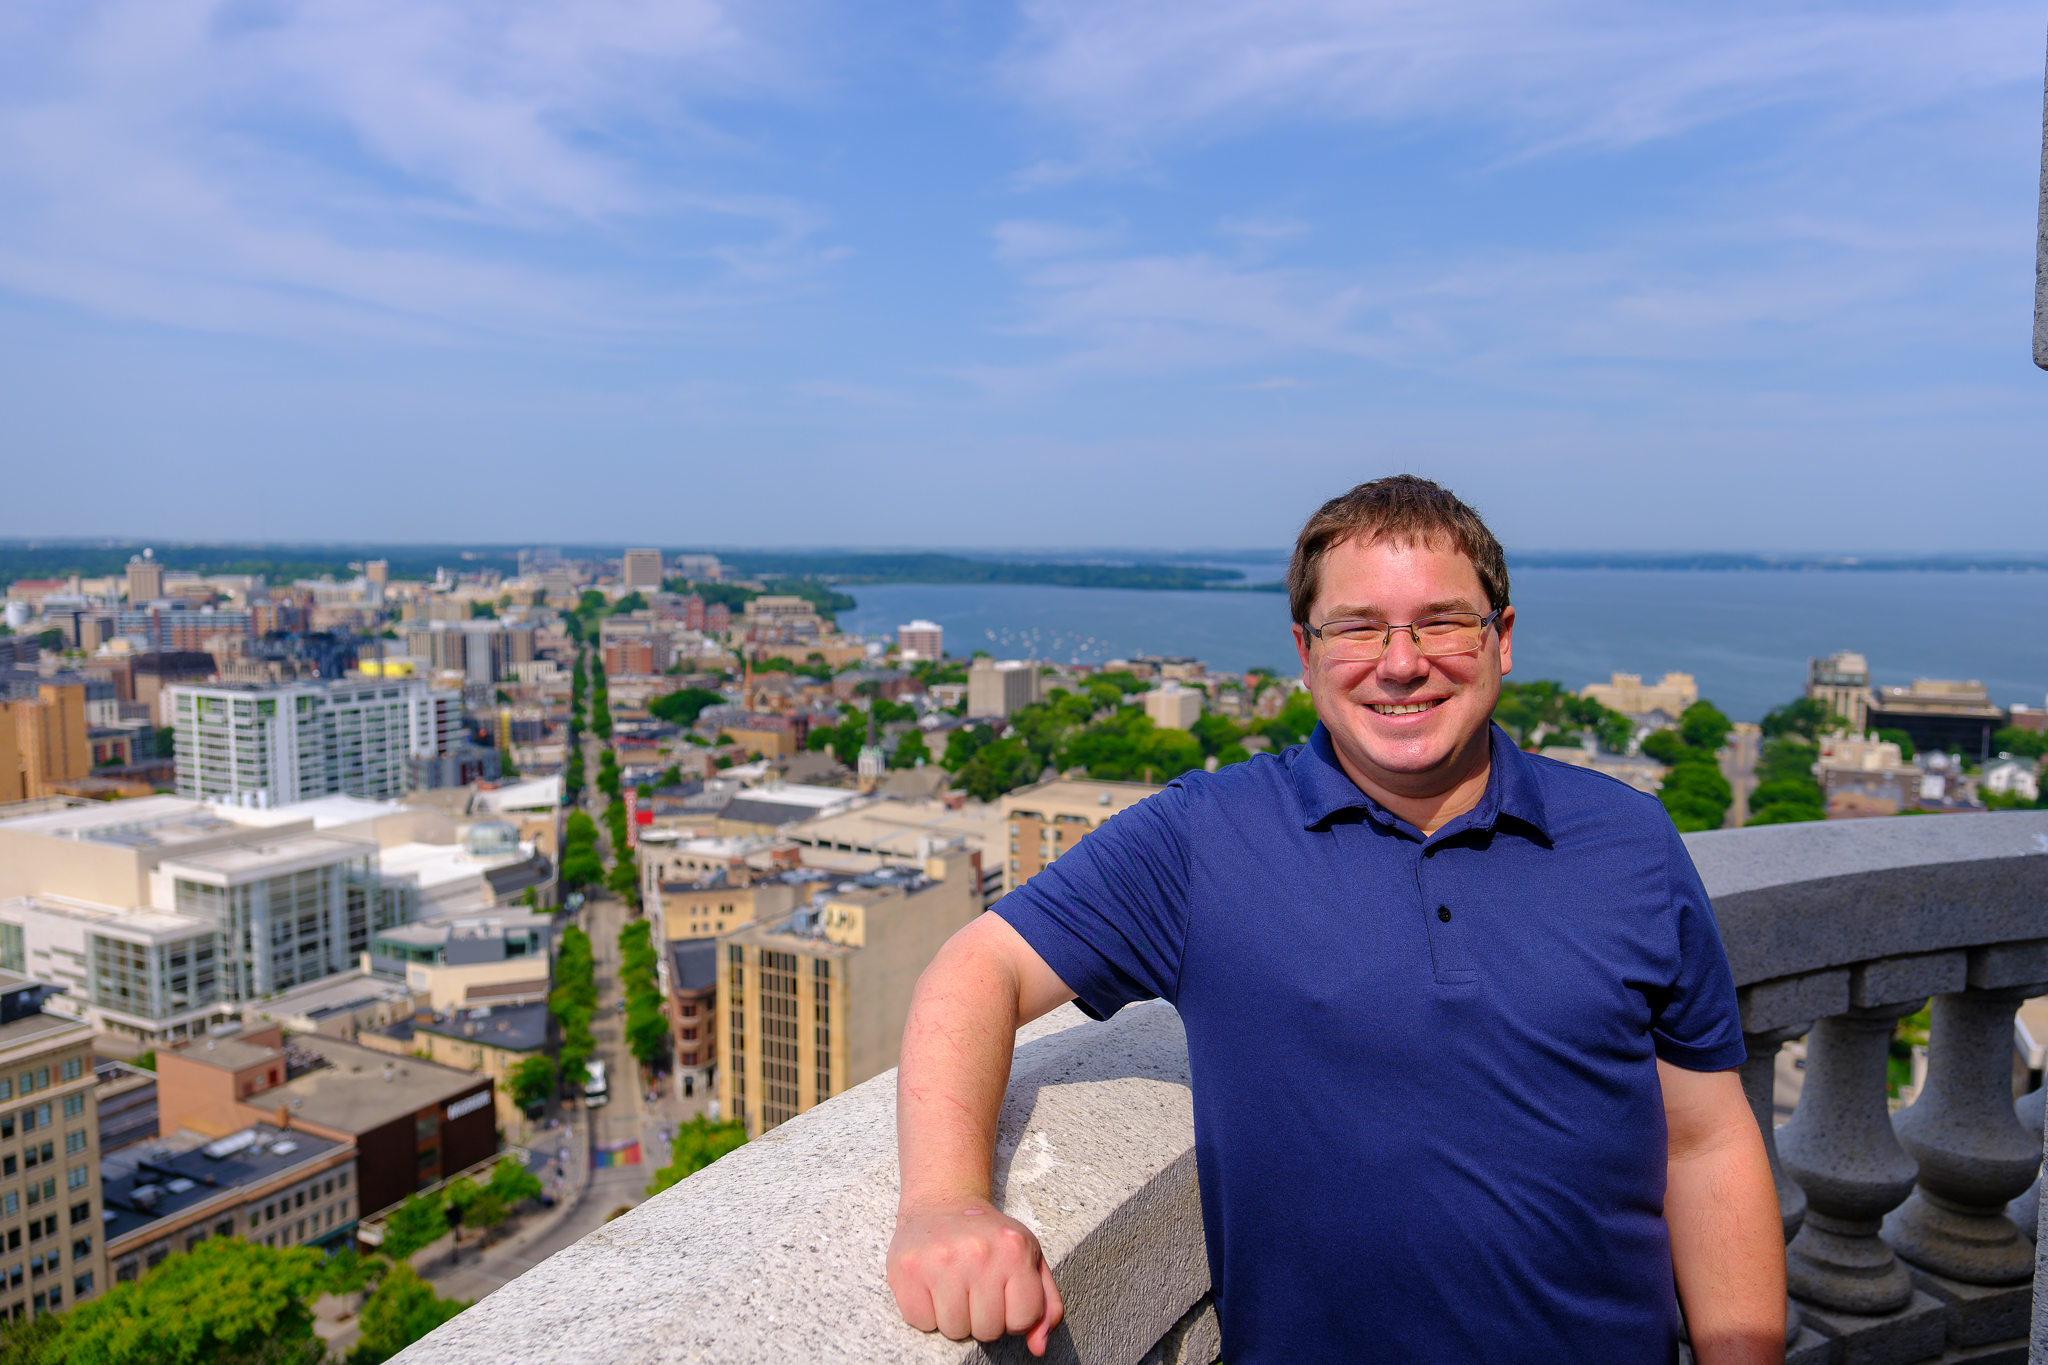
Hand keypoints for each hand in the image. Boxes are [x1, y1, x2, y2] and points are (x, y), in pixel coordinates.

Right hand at [886, 1198, 1063, 1355]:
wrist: (942, 1201)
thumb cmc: (990, 1237)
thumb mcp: (1029, 1258)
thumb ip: (1045, 1305)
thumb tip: (1038, 1348)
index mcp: (1014, 1249)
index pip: (1022, 1320)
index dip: (1013, 1316)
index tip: (1003, 1295)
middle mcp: (978, 1253)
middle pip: (987, 1330)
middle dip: (983, 1318)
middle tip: (975, 1289)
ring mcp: (939, 1260)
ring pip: (954, 1330)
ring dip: (955, 1318)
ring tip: (955, 1287)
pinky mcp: (906, 1268)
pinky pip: (921, 1322)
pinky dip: (926, 1313)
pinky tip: (932, 1286)